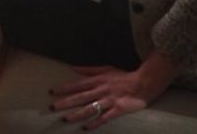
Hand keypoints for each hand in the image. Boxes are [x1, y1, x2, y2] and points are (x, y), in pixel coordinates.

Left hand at [49, 51, 176, 129]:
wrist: (144, 83)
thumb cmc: (123, 76)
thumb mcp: (105, 69)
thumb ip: (88, 70)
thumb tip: (73, 68)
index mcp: (97, 80)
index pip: (77, 84)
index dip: (64, 88)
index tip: (52, 92)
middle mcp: (101, 90)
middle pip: (80, 97)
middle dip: (65, 102)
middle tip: (53, 107)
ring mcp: (109, 101)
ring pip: (90, 108)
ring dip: (77, 114)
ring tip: (66, 119)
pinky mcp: (117, 110)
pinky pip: (104, 118)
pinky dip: (95, 123)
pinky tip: (85, 128)